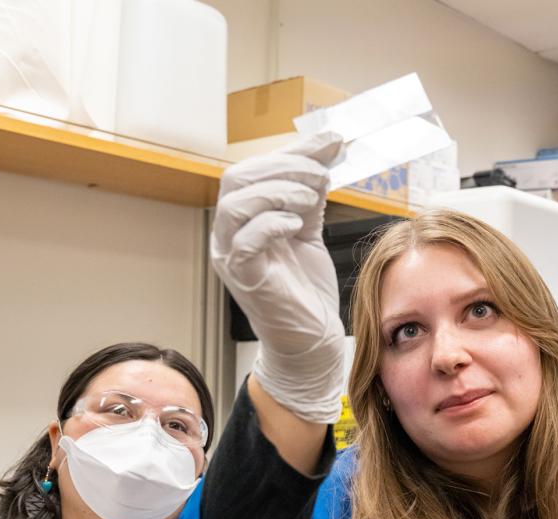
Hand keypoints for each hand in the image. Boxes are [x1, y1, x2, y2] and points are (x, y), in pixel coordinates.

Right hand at [211, 132, 345, 423]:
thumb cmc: (306, 285)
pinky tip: (298, 224)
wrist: (312, 336)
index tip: (329, 143)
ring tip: (312, 198)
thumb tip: (328, 142)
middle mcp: (228, 235)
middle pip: (236, 180)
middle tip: (320, 173)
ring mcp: (231, 257)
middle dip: (282, 167)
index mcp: (241, 219)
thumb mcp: (309, 225)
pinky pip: (245, 242)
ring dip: (278, 192)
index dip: (289, 153)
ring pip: (235, 206)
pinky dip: (271, 224)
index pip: (252, 170)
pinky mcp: (244, 278)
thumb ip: (312, 187)